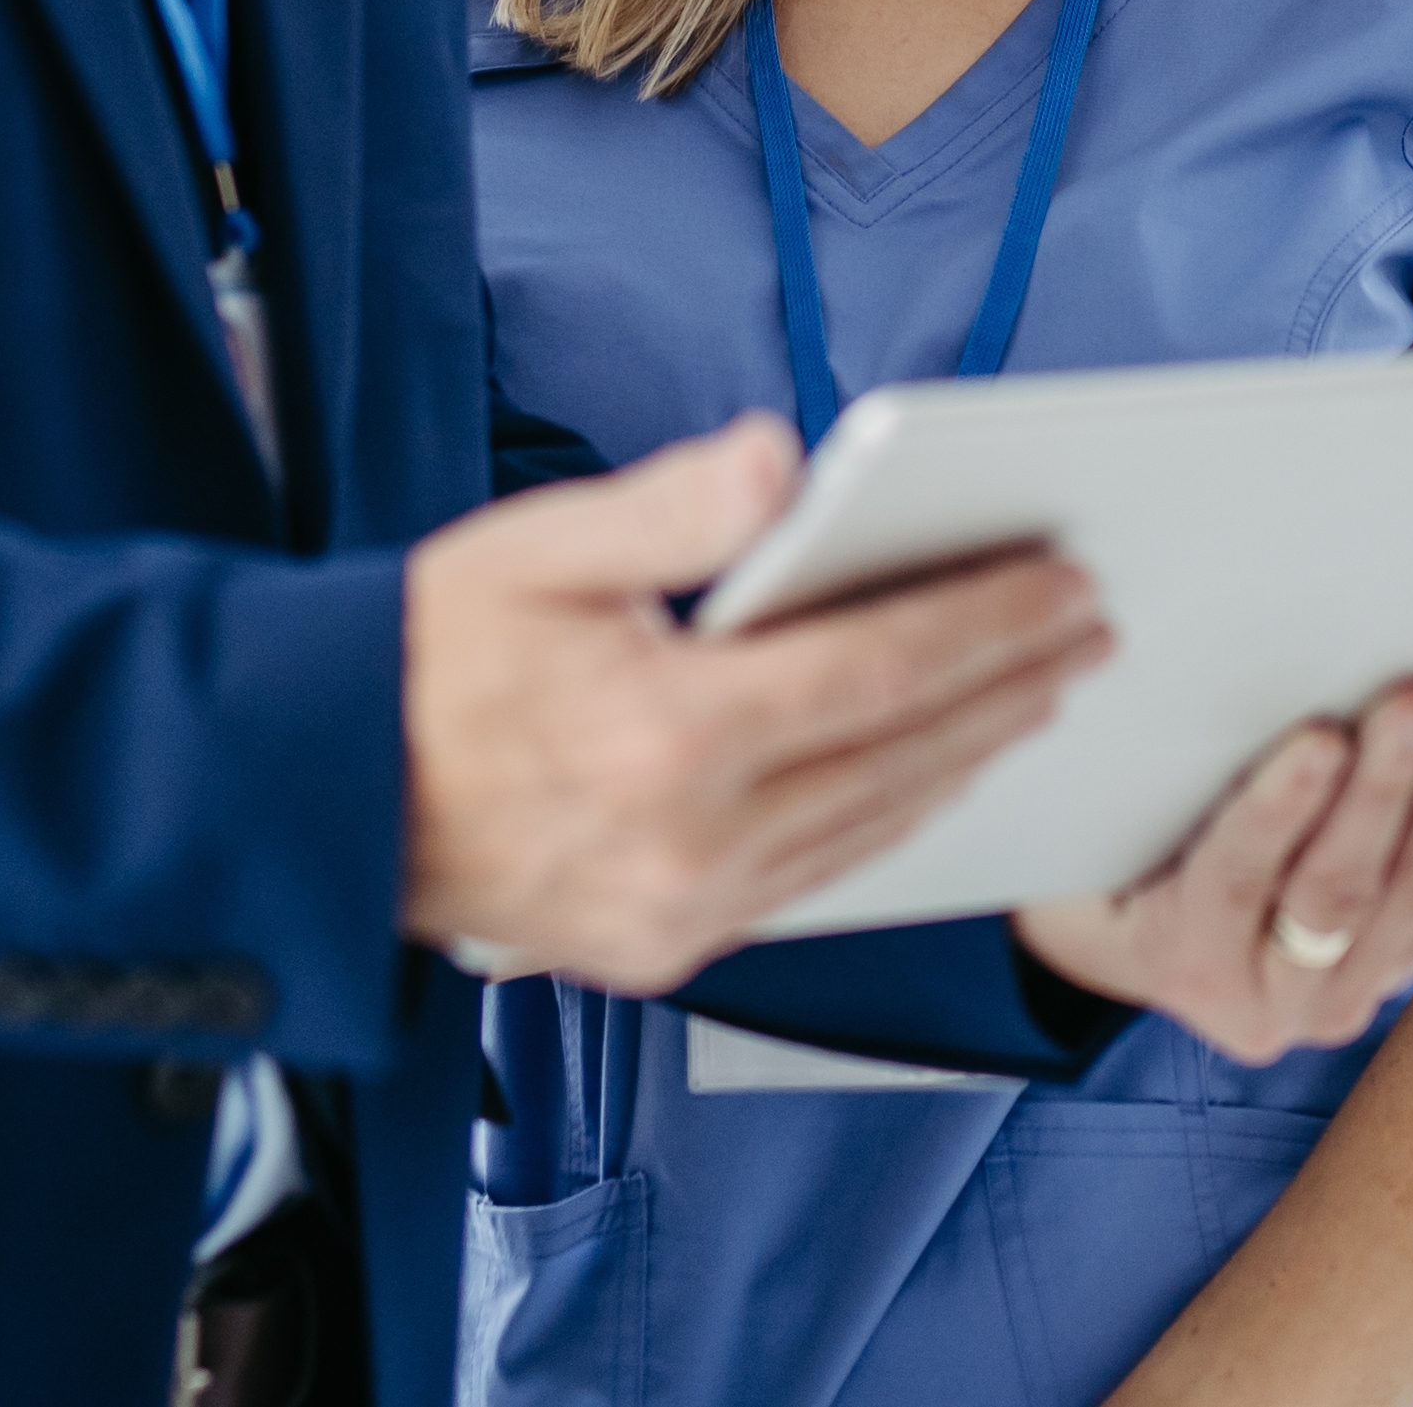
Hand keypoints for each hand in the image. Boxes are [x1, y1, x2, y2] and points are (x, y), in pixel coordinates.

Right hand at [406, 418, 1108, 993]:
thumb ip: (670, 506)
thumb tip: (780, 461)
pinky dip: (890, 819)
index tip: (1062, 582)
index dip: (984, 624)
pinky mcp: (666, 950)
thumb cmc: (425, 657)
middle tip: (1088, 627)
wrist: (323, 798)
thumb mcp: (538, 545)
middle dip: (1007, 685)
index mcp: (662, 734)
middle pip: (898, 756)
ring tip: (1034, 689)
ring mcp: (680, 912)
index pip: (873, 671)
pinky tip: (929, 771)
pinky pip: (817, 883)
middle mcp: (686, 841)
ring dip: (965, 754)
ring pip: (871, 829)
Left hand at [1013, 656, 1412, 1064]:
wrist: (1073, 891)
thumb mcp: (1337, 835)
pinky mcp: (1181, 969)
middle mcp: (1344, 997)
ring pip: (1346, 886)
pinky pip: (1240, 878)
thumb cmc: (1216, 837)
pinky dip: (1282, 809)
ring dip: (1392, 788)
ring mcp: (1263, 998)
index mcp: (1398, 956)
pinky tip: (1315, 745)